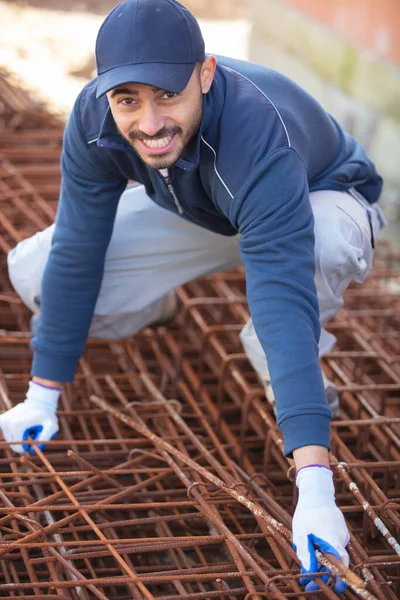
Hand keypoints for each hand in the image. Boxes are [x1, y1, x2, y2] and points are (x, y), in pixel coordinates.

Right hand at [0, 381, 59, 452]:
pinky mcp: (2, 419)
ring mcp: (3, 420)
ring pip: (11, 440)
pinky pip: (8, 434)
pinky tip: (23, 425)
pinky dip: (16, 432)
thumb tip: (33, 450)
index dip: (29, 446)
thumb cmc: (47, 415)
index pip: (19, 448)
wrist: (40, 402)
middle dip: (24, 441)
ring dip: (21, 437)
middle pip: (14, 445)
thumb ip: (45, 438)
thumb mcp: (52, 426)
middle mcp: (7, 423)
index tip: (36, 437)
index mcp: (17, 426)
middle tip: (33, 431)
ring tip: (29, 427)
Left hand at [292, 466, 349, 593]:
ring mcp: (342, 534)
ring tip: (308, 560)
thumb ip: (306, 554)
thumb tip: (308, 573)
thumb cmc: (307, 512)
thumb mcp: (301, 534)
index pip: (340, 566)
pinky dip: (325, 550)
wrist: (317, 492)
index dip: (338, 580)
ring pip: (334, 553)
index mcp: (332, 540)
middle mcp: (341, 538)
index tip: (333, 590)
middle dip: (324, 575)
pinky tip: (314, 546)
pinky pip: (334, 545)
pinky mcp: (341, 530)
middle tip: (310, 583)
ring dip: (323, 561)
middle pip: (336, 563)